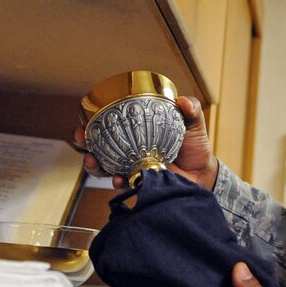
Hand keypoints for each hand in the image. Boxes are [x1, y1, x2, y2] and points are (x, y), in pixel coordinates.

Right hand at [73, 96, 218, 189]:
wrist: (203, 174)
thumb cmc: (194, 146)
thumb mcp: (192, 124)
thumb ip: (190, 110)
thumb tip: (182, 101)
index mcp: (136, 133)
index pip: (108, 126)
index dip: (92, 123)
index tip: (85, 120)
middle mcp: (129, 151)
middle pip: (98, 147)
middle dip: (84, 144)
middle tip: (81, 138)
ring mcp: (131, 169)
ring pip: (104, 168)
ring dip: (94, 165)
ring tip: (93, 161)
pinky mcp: (139, 185)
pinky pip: (123, 185)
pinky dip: (118, 181)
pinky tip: (119, 179)